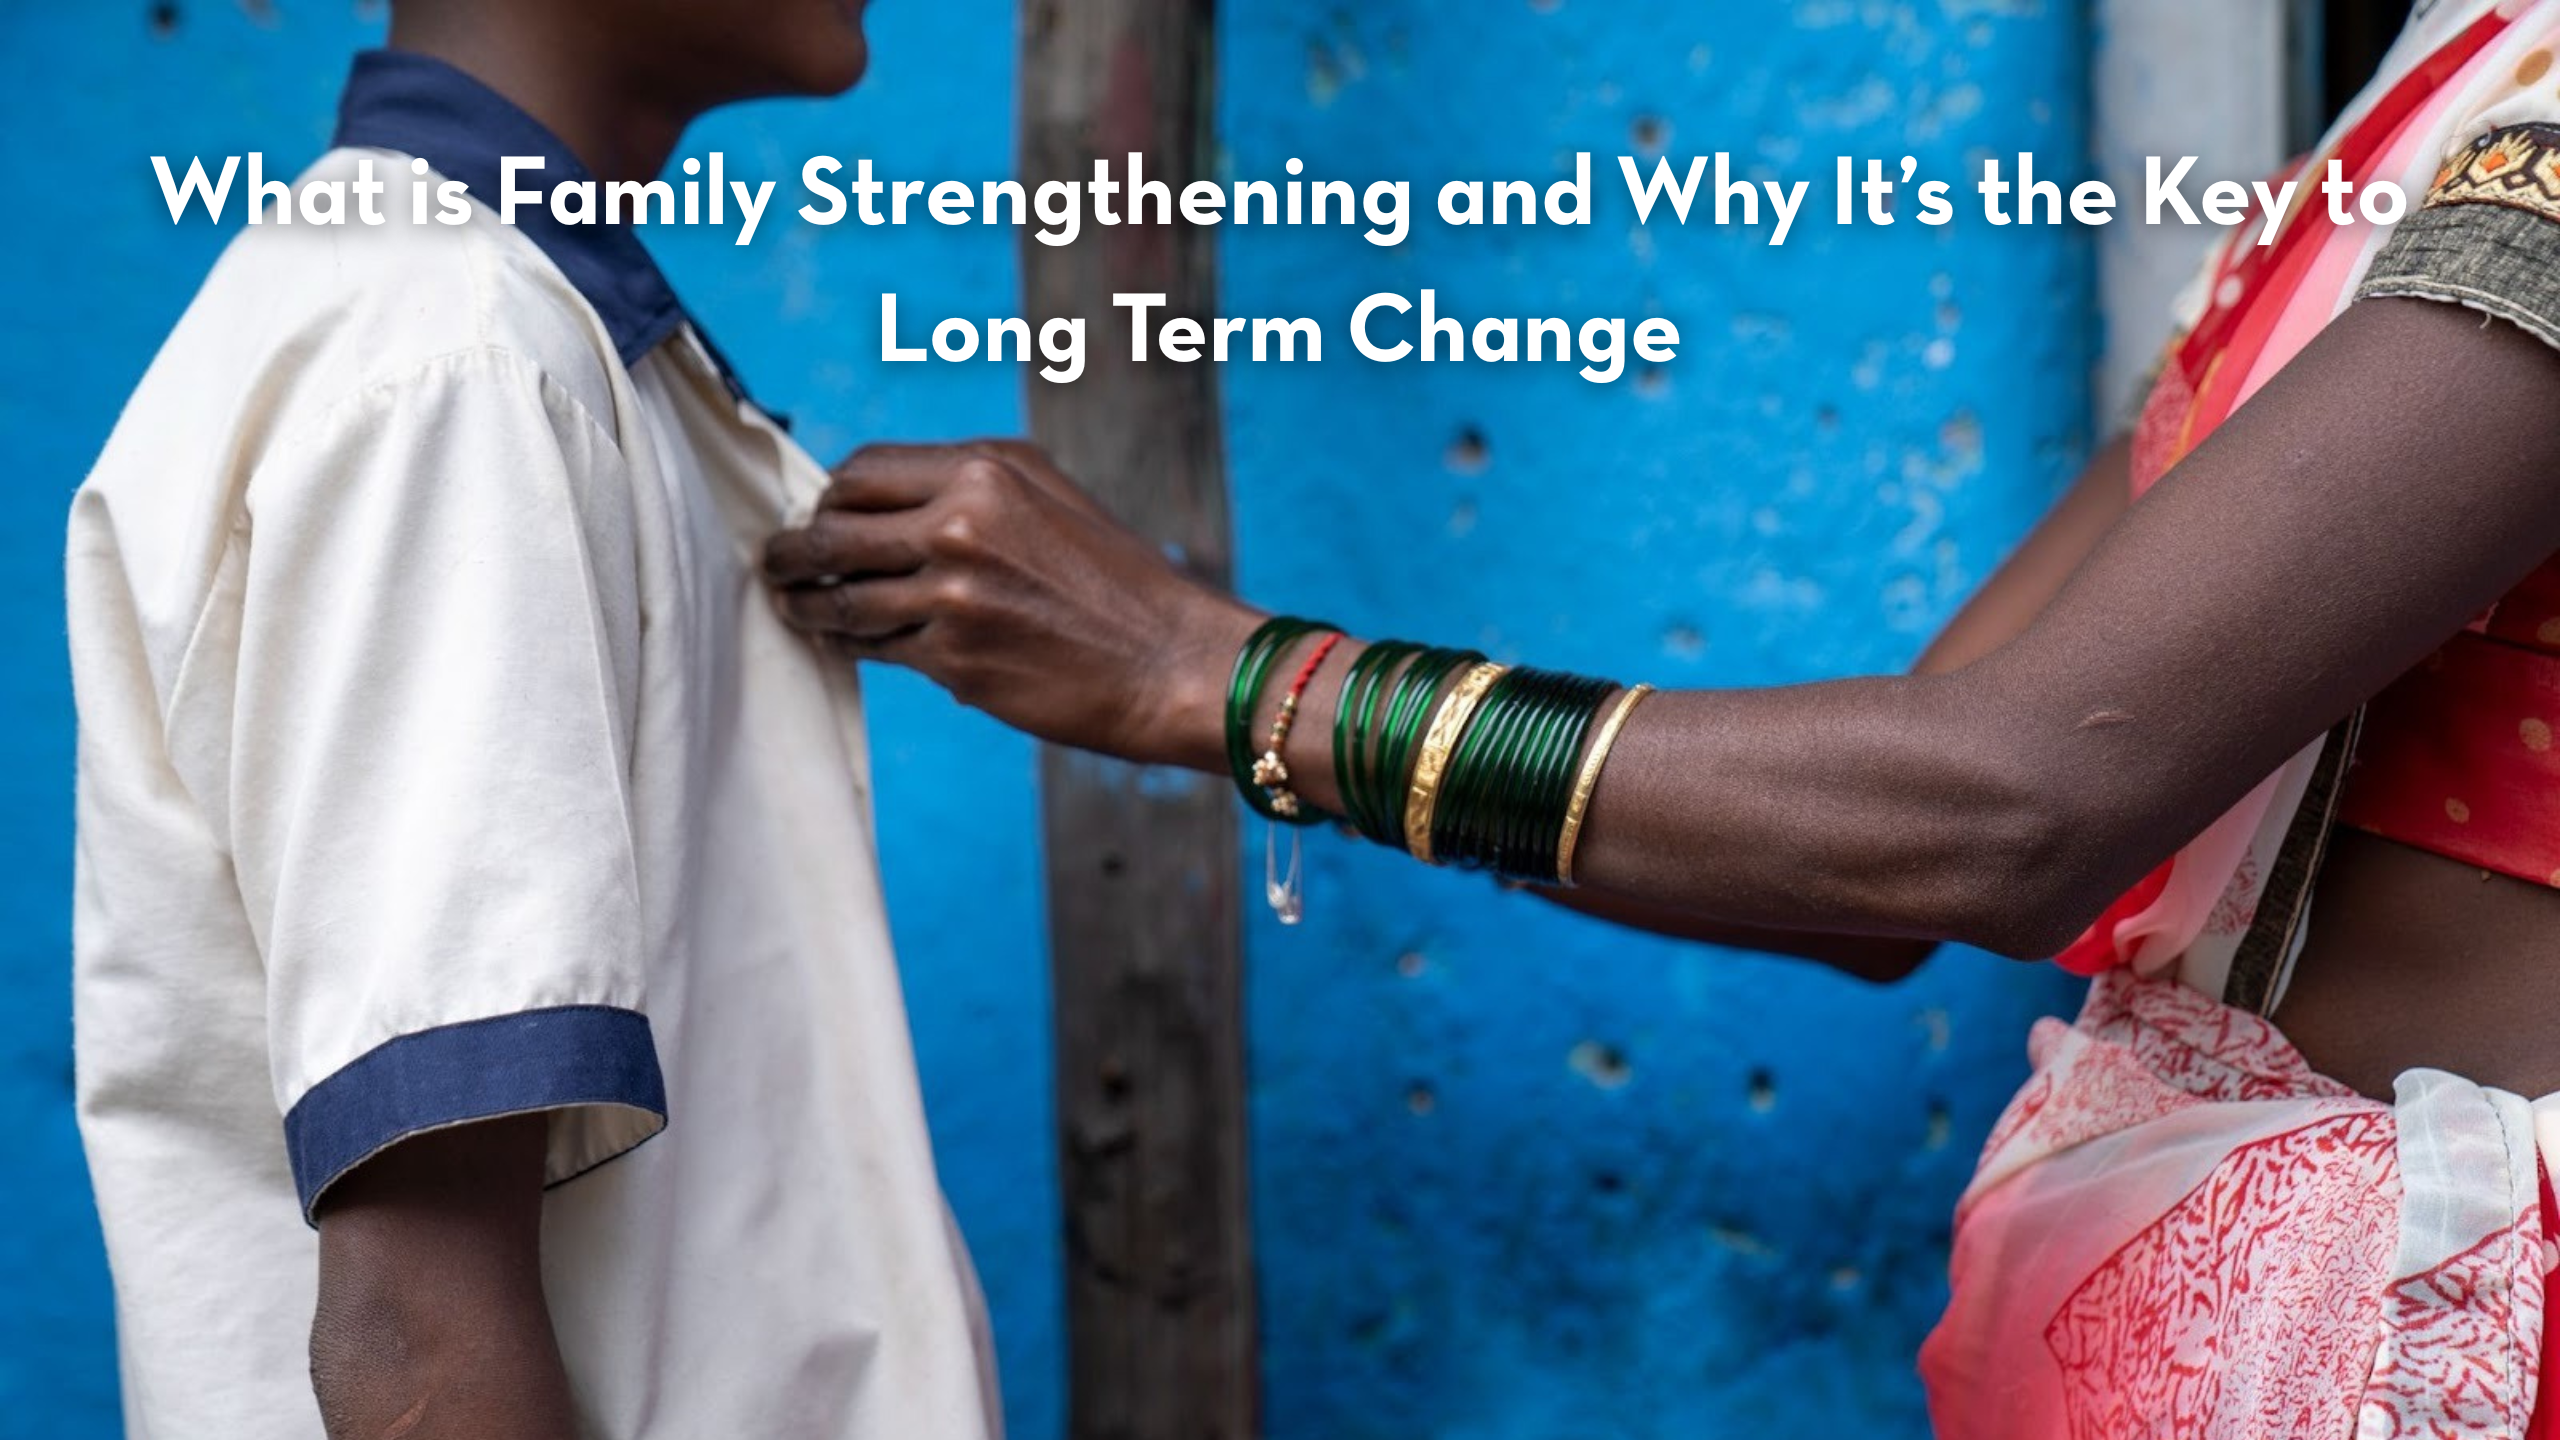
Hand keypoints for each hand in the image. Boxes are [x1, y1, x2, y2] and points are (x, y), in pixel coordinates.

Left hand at [763, 441, 1260, 768]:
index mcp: (983, 471)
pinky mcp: (953, 660)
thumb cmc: (1118, 582)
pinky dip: (855, 647)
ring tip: (796, 608)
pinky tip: (846, 644)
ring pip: (842, 598)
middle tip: (776, 564)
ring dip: (808, 607)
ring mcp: (953, 595)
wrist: (1172, 663)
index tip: (821, 517)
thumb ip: (967, 487)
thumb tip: (878, 500)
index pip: (860, 472)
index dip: (829, 497)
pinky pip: (876, 649)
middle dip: (792, 551)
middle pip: (831, 531)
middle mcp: (960, 524)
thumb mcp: (1048, 498)